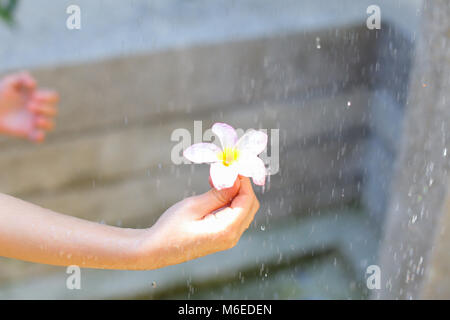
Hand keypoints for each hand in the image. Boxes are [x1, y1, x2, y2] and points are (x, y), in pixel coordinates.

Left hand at [0, 72, 58, 141]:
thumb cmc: (0, 94)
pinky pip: (39, 138)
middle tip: (29, 106)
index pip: (53, 97)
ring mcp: (34, 122)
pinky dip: (40, 137)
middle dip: (44, 109)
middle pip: (53, 111)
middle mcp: (39, 110)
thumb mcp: (9, 82)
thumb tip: (34, 84)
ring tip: (37, 120)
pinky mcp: (27, 132)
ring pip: (51, 125)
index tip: (35, 96)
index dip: (48, 97)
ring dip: (47, 122)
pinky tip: (37, 134)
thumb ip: (22, 78)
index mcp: (37, 97)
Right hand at [136, 176, 259, 268]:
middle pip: (249, 205)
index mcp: (226, 230)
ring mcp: (227, 238)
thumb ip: (218, 194)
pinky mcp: (222, 237)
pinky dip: (229, 201)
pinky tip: (215, 191)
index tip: (233, 165)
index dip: (243, 180)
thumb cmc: (170, 229)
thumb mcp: (194, 206)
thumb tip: (236, 180)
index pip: (247, 200)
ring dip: (234, 192)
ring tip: (216, 179)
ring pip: (243, 210)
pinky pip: (234, 216)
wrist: (155, 250)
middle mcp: (231, 237)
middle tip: (225, 170)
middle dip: (241, 185)